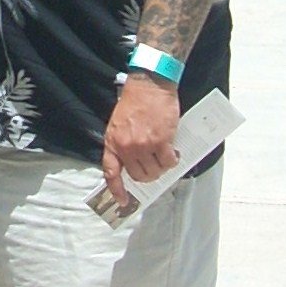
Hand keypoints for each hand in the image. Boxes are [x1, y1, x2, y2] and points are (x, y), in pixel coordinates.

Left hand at [100, 73, 179, 207]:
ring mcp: (144, 146)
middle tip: (156, 168)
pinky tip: (174, 153)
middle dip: (148, 176)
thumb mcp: (118, 123)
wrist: (149, 84)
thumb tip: (137, 164)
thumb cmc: (134, 102)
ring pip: (155, 171)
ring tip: (165, 158)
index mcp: (113, 142)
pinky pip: (168, 162)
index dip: (117, 190)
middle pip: (138, 176)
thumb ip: (123, 143)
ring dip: (162, 169)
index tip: (123, 201)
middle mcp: (126, 147)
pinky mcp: (161, 142)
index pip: (111, 173)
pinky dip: (173, 161)